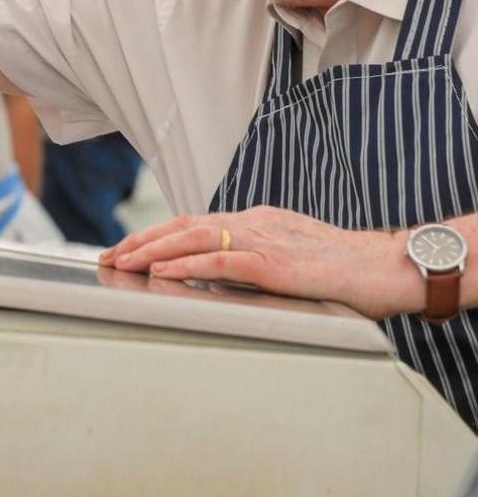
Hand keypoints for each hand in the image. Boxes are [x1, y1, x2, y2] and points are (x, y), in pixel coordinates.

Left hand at [99, 206, 419, 319]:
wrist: (388, 268)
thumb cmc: (343, 270)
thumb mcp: (288, 258)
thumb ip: (252, 262)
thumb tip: (216, 275)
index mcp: (256, 222)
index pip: (194, 224)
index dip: (156, 234)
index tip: (125, 248)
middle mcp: (254, 224)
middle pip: (184, 225)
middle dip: (141, 239)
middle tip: (108, 254)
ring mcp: (264, 240)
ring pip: (195, 237)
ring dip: (153, 249)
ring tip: (122, 261)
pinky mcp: (275, 264)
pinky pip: (223, 260)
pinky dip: (188, 264)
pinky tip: (163, 272)